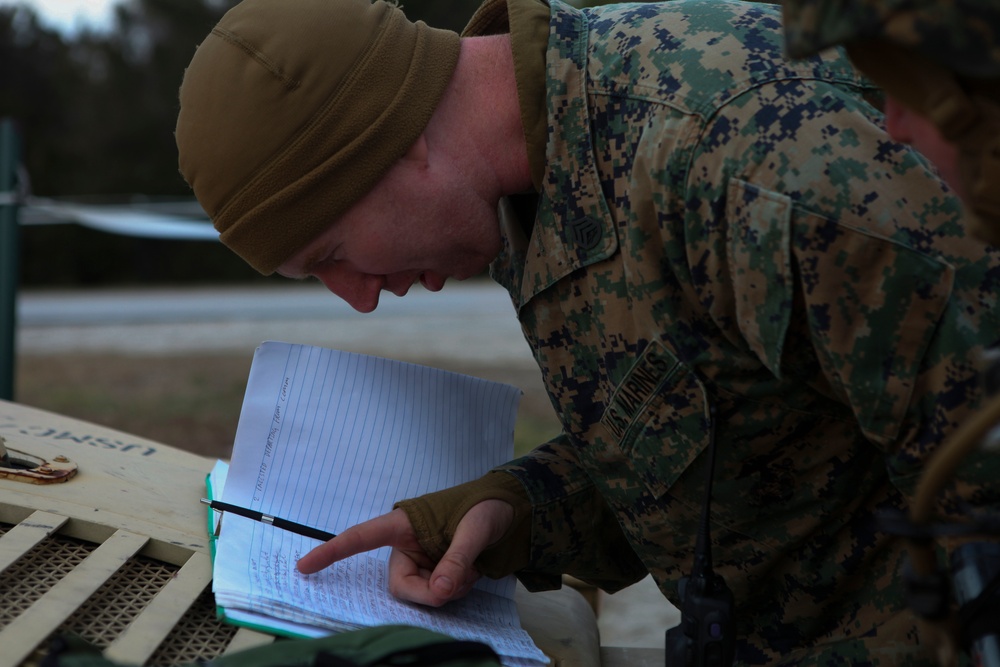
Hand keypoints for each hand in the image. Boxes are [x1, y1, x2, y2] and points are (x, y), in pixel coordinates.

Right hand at [296, 500, 513, 606]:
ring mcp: (420, 562)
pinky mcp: (434, 574)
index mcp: (404, 524)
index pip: (361, 537)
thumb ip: (458, 559)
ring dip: (446, 590)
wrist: (511, 515)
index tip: (304, 566)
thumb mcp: (476, 529)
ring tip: (470, 570)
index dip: (332, 552)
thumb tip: (440, 592)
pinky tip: (470, 574)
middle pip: (400, 585)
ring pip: (419, 594)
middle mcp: (406, 545)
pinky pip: (435, 595)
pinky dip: (454, 591)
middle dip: (428, 592)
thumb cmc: (487, 508)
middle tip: (457, 584)